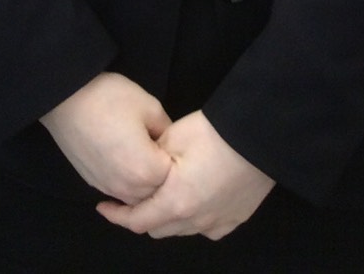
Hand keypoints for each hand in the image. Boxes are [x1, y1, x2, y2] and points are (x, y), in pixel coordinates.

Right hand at [40, 72, 172, 204]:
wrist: (65, 98)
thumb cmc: (110, 98)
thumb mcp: (149, 106)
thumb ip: (167, 130)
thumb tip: (171, 143)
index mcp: (146, 170)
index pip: (174, 178)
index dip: (178, 160)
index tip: (176, 143)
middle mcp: (127, 188)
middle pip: (156, 193)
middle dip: (163, 175)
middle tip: (162, 147)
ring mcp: (108, 188)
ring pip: (137, 197)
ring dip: (145, 183)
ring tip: (145, 153)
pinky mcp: (93, 183)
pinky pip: (119, 192)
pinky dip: (128, 183)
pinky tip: (128, 161)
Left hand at [96, 110, 273, 239]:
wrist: (259, 134)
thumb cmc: (215, 133)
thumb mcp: (173, 136)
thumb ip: (151, 157)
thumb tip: (145, 166)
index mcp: (175, 202)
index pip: (137, 220)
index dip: (117, 215)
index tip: (104, 206)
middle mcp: (195, 221)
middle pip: (158, 228)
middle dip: (142, 215)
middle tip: (134, 196)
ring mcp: (218, 223)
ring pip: (182, 230)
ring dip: (168, 217)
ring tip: (164, 195)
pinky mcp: (236, 218)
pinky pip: (207, 228)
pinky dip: (194, 220)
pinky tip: (194, 202)